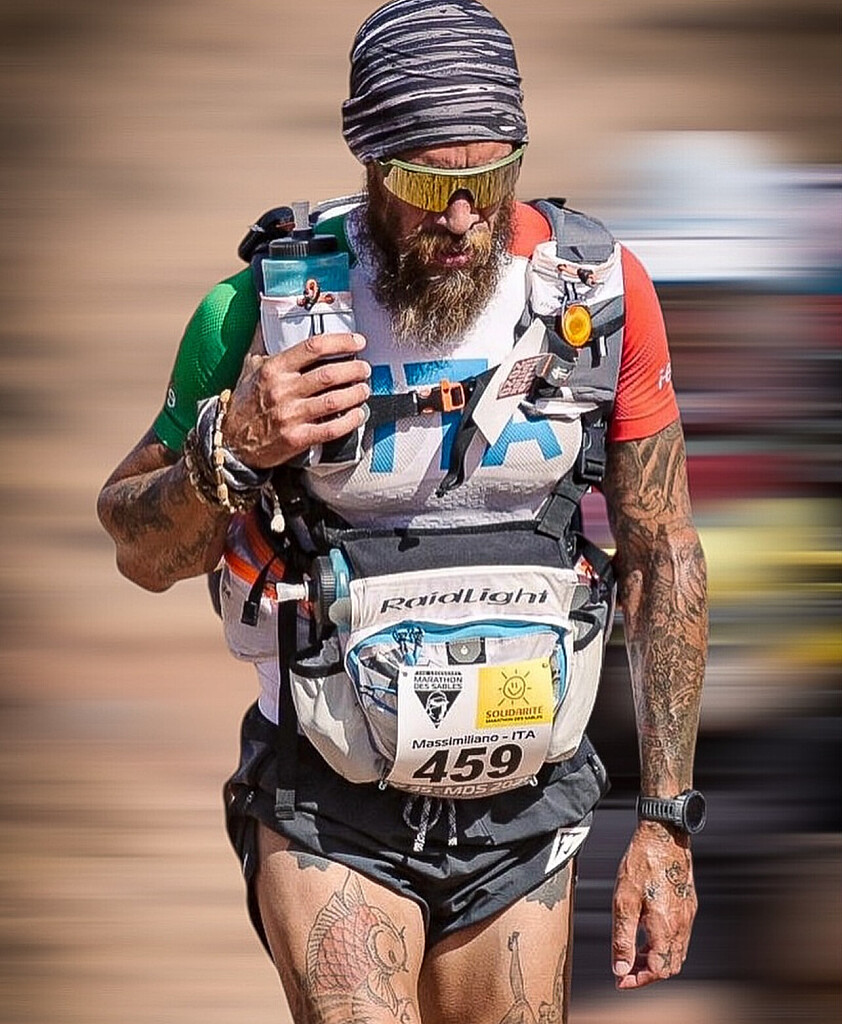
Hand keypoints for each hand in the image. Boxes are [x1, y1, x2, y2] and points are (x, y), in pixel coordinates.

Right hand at [224, 332, 370, 467]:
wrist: (230, 442)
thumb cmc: (244, 402)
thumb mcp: (249, 367)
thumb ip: (261, 339)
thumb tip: (265, 308)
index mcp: (273, 369)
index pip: (313, 347)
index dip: (341, 342)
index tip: (357, 342)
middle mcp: (282, 390)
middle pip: (329, 374)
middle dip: (354, 370)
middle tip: (364, 369)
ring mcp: (290, 415)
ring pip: (334, 401)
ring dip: (356, 393)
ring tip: (364, 389)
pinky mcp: (296, 439)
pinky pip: (331, 429)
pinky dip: (350, 421)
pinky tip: (358, 414)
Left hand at [612, 820, 696, 988]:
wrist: (663, 835)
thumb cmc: (641, 863)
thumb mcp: (623, 902)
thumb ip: (623, 939)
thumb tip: (620, 968)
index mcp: (665, 928)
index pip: (657, 971)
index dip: (638, 980)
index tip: (621, 979)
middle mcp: (681, 926)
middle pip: (669, 966)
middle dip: (647, 972)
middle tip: (626, 967)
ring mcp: (688, 915)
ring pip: (677, 953)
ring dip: (656, 958)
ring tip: (634, 951)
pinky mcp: (689, 904)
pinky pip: (680, 936)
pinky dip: (664, 944)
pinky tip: (648, 931)